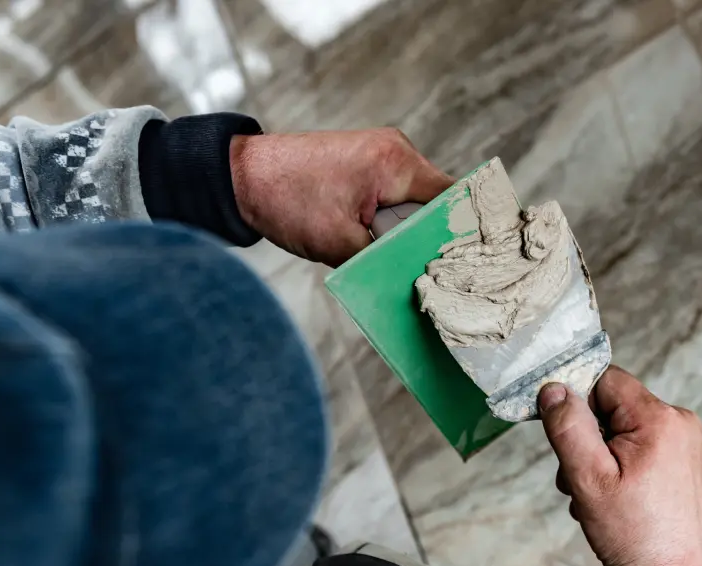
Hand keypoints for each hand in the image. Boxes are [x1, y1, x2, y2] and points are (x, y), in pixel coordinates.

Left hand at [230, 128, 452, 266]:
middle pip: (436, 204)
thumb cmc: (285, 201)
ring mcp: (381, 156)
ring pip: (414, 205)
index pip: (453, 200)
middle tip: (421, 272)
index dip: (459, 234)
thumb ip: (385, 258)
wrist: (242, 177)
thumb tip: (414, 279)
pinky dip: (388, 223)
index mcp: (396, 162)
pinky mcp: (367, 166)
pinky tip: (375, 243)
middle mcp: (396, 151)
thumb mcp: (340, 243)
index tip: (458, 267)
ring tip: (392, 258)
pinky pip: (394, 199)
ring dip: (404, 233)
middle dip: (427, 238)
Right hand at [538, 366, 701, 565]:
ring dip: (600, 458)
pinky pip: (641, 449)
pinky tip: (615, 501)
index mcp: (661, 419)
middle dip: (588, 439)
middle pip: (613, 408)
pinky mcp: (685, 465)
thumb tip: (554, 388)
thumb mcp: (588, 478)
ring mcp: (686, 445)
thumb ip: (568, 427)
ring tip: (597, 498)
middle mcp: (681, 423)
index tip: (563, 436)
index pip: (606, 380)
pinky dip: (620, 469)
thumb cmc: (632, 533)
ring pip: (623, 431)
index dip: (577, 403)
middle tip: (579, 480)